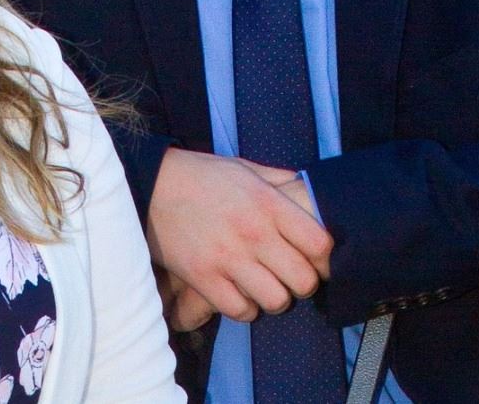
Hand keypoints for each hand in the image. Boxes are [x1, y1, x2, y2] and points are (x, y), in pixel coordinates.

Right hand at [146, 148, 333, 322]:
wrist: (153, 185)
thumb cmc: (204, 176)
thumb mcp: (246, 168)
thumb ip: (279, 181)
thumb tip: (306, 188)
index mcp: (269, 203)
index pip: (319, 244)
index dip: (324, 258)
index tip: (315, 260)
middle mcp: (253, 232)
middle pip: (303, 280)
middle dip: (303, 284)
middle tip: (291, 278)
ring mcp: (228, 258)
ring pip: (275, 301)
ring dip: (274, 298)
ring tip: (265, 287)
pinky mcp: (203, 278)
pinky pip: (240, 310)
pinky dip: (244, 307)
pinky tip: (239, 293)